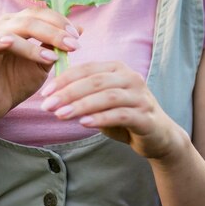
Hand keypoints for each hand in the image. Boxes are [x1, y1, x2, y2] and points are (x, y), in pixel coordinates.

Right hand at [0, 6, 81, 125]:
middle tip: (73, 45)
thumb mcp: (43, 63)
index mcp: (18, 22)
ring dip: (38, 40)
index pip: (41, 13)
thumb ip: (56, 46)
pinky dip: (7, 42)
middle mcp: (3, 24)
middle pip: (31, 18)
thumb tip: (80, 29)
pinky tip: (21, 48)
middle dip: (55, 31)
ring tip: (55, 57)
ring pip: (17, 29)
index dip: (59, 21)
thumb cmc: (18, 82)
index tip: (77, 37)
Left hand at [40, 61, 186, 159]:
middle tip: (47, 105)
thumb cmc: (125, 116)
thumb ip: (85, 94)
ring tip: (61, 115)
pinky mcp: (146, 116)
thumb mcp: (103, 101)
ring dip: (81, 105)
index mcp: (117, 68)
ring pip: (106, 96)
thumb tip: (53, 93)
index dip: (64, 79)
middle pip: (95, 81)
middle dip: (68, 92)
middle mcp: (130, 77)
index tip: (45, 92)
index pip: (87, 68)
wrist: (159, 137)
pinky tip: (84, 123)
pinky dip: (100, 118)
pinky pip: (120, 114)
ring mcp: (140, 96)